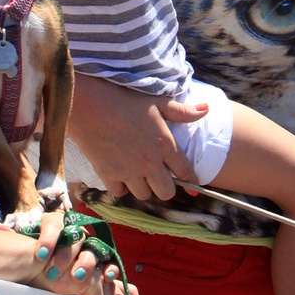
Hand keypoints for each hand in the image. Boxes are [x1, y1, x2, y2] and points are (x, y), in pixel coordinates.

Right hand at [69, 75, 199, 201]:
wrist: (87, 103)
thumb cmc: (123, 98)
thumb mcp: (156, 101)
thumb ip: (182, 111)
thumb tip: (206, 110)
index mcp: (164, 144)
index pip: (185, 171)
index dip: (191, 180)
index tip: (192, 185)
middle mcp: (149, 162)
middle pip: (166, 192)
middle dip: (165, 186)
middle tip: (158, 175)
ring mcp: (128, 171)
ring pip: (144, 195)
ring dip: (143, 187)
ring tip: (138, 173)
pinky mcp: (108, 174)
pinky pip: (120, 193)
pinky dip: (121, 187)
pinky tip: (120, 174)